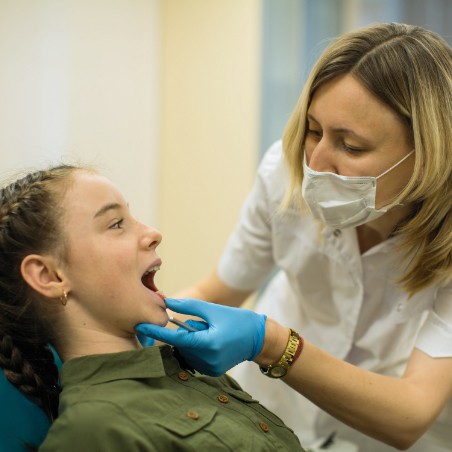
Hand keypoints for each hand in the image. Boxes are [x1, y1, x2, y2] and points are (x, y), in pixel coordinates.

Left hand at [135, 297, 265, 375]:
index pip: (175, 338)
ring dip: (192, 340)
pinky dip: (198, 348)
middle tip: (204, 324)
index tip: (139, 326)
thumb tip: (167, 303)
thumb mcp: (213, 310)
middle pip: (181, 343)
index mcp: (208, 344)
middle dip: (186, 331)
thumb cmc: (237, 320)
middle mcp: (207, 360)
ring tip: (211, 333)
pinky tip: (212, 342)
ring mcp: (209, 368)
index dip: (156, 331)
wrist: (258, 338)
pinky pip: (194, 357)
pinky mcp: (211, 372)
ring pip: (187, 351)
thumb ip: (189, 307)